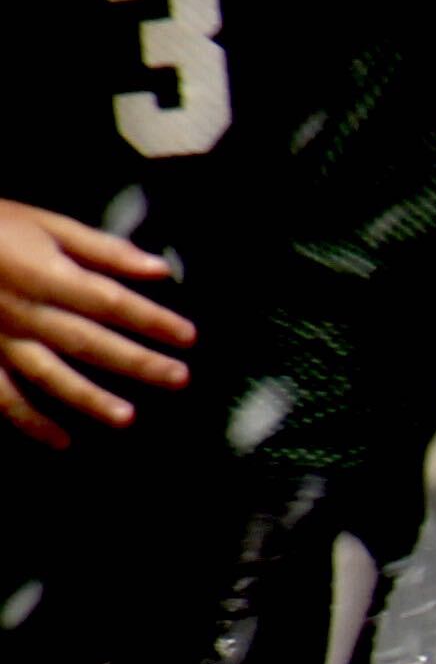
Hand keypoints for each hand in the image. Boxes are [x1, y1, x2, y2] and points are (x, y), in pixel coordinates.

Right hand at [0, 202, 192, 442]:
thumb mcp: (46, 224)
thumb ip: (102, 249)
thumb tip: (160, 269)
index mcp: (44, 273)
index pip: (109, 301)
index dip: (151, 320)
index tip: (188, 336)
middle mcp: (23, 311)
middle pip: (87, 341)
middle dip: (136, 362)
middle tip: (179, 379)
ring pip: (47, 374)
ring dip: (88, 399)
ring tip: (128, 418)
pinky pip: (3, 396)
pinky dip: (30, 421)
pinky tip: (61, 440)